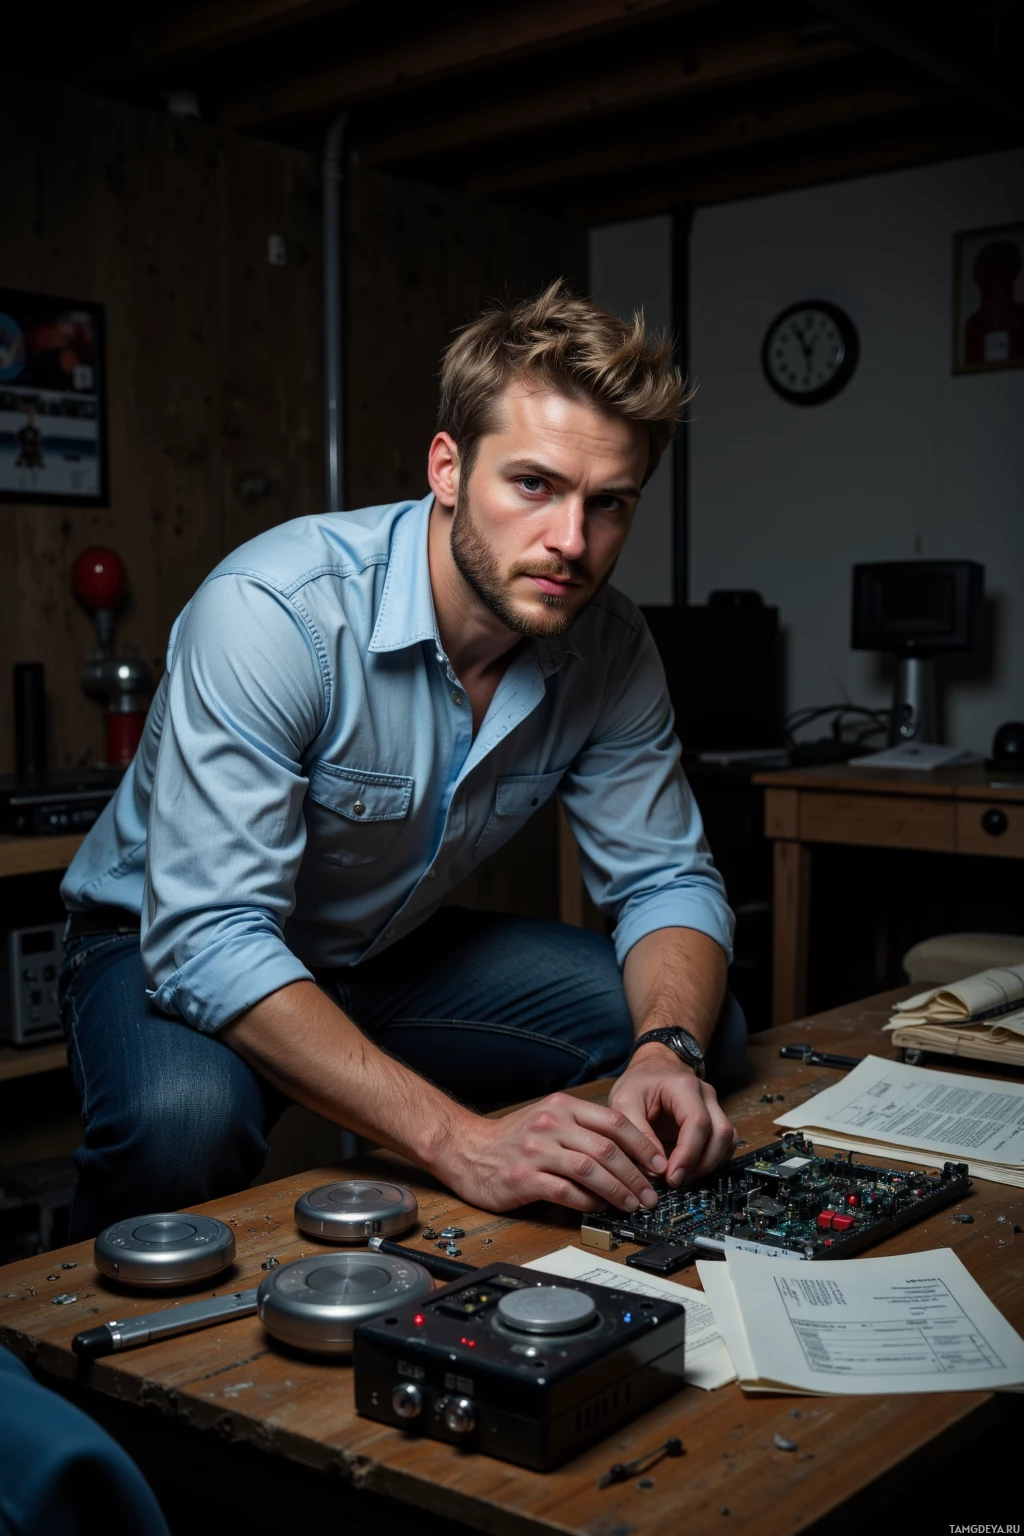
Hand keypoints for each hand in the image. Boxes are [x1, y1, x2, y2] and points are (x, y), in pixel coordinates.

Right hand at [439, 1092, 669, 1214]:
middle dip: (635, 1175)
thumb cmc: (514, 1138)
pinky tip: (600, 1208)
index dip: (641, 1145)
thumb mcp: (549, 1118)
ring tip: (632, 1205)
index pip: (614, 1122)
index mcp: (562, 1107)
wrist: (468, 1149)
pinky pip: (566, 1192)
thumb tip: (627, 1153)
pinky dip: (588, 1202)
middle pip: (607, 1149)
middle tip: (650, 1194)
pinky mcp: (524, 1178)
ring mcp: (536, 1151)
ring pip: (591, 1171)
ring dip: (617, 1191)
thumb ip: (583, 1129)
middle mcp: (551, 1124)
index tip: (657, 1165)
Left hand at [608, 1043, 736, 1185]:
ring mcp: (715, 1107)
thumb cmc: (638, 1084)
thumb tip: (656, 1168)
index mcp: (684, 1086)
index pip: (698, 1122)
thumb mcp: (624, 1102)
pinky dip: (712, 1161)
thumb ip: (637, 1133)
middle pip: (720, 1134)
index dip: (688, 1153)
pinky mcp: (715, 1120)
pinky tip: (691, 1170)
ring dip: (708, 1165)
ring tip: (681, 1178)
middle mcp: (706, 1095)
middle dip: (700, 1165)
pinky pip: (725, 1144)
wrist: (653, 1068)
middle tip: (675, 1181)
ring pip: (727, 1141)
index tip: (672, 1176)